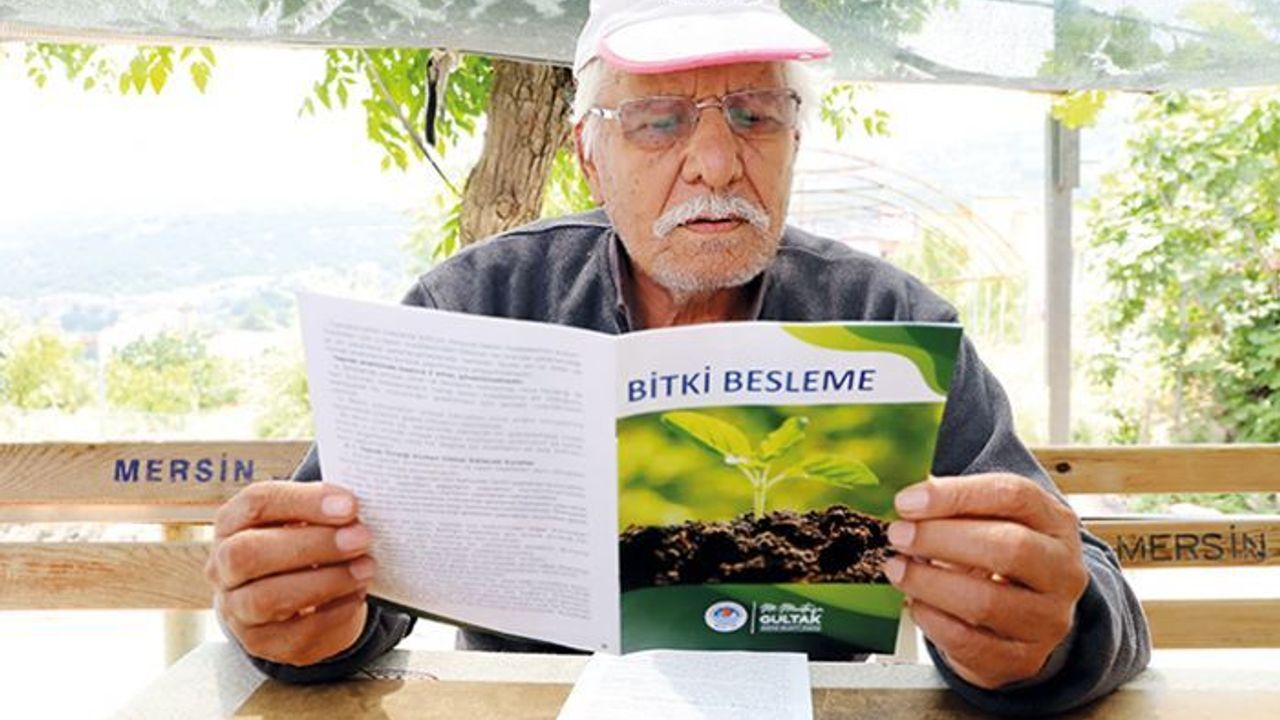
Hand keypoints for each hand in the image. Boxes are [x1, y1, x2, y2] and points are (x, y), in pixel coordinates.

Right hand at [206, 482, 376, 666]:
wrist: (298, 595)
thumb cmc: (305, 544)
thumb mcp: (308, 519)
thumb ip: (324, 509)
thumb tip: (356, 510)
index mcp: (232, 523)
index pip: (256, 503)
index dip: (304, 502)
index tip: (350, 506)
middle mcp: (222, 566)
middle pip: (248, 553)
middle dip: (312, 545)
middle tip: (361, 538)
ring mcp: (235, 609)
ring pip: (265, 598)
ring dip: (325, 581)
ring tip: (365, 568)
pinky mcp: (260, 642)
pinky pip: (295, 632)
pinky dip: (334, 611)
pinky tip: (356, 594)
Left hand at [883, 474, 1087, 689]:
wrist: (1025, 614)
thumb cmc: (1000, 557)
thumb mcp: (989, 520)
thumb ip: (954, 504)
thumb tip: (906, 500)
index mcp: (1055, 522)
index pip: (1014, 496)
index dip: (956, 495)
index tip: (907, 502)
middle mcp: (1062, 571)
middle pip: (1009, 547)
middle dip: (941, 539)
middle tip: (899, 535)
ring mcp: (1049, 620)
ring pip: (987, 601)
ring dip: (929, 583)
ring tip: (898, 569)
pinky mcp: (1024, 659)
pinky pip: (971, 643)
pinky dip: (933, 621)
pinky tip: (916, 604)